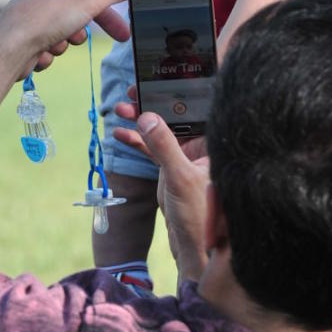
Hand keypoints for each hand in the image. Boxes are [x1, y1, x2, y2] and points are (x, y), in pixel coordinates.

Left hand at [0, 0, 151, 80]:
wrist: (6, 52)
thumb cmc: (43, 22)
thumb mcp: (88, 2)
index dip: (108, 17)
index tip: (123, 36)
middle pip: (75, 18)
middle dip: (77, 33)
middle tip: (72, 38)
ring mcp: (28, 17)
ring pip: (61, 36)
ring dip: (61, 46)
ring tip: (49, 46)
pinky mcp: (22, 39)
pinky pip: (46, 49)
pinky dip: (46, 56)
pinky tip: (36, 56)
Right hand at [113, 105, 209, 285]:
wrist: (194, 250)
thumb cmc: (200, 215)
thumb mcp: (180, 177)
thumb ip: (164, 147)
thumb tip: (148, 118)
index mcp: (213, 142)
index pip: (197, 105)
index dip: (177, 89)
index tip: (155, 80)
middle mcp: (202, 146)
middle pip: (175, 114)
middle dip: (153, 102)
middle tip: (131, 91)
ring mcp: (186, 157)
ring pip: (161, 130)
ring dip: (140, 119)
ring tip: (119, 109)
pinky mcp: (172, 170)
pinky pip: (152, 149)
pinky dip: (136, 141)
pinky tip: (118, 133)